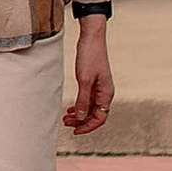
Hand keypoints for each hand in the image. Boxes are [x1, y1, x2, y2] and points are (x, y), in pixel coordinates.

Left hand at [64, 15, 113, 136]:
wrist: (91, 38)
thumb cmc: (89, 57)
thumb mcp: (84, 80)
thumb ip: (83, 100)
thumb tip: (81, 118)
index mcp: (106, 94)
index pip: (100, 118)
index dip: (88, 127)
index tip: (75, 131)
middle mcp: (105, 93)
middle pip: (95, 115)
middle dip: (81, 121)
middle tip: (65, 123)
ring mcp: (99, 88)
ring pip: (90, 108)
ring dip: (79, 114)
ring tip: (65, 118)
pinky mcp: (93, 82)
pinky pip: (88, 99)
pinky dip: (79, 106)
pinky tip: (71, 108)